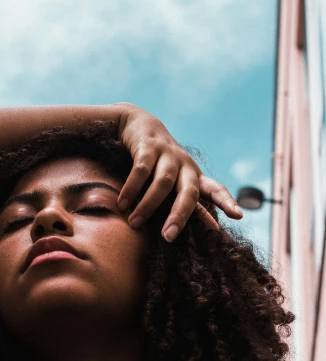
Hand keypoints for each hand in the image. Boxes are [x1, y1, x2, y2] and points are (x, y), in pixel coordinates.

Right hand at [115, 103, 242, 240]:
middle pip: (189, 192)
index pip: (214, 189)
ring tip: (134, 223)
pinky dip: (132, 188)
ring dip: (148, 205)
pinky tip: (123, 204)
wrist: (138, 123)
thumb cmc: (158, 163)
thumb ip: (191, 203)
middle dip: (179, 215)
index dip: (226, 202)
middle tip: (168, 237)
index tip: (238, 216)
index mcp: (193, 176)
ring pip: (163, 183)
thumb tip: (215, 227)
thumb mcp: (175, 182)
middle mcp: (185, 165)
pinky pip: (141, 170)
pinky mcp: (148, 146)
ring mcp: (168, 154)